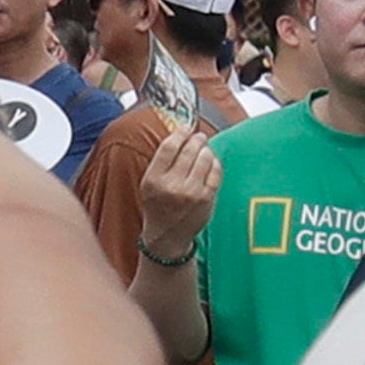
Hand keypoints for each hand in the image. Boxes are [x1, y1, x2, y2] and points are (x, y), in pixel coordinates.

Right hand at [139, 114, 221, 240]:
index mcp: (153, 179)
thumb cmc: (158, 207)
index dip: (180, 133)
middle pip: (189, 150)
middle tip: (199, 137)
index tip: (186, 128)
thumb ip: (161, 161)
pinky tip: (210, 164)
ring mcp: (191, 192)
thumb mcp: (149, 184)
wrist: (167, 236)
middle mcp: (172, 185)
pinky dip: (214, 164)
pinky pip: (215, 172)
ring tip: (204, 151)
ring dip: (206, 150)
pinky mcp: (206, 198)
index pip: (169, 147)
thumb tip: (180, 135)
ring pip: (205, 158)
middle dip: (196, 139)